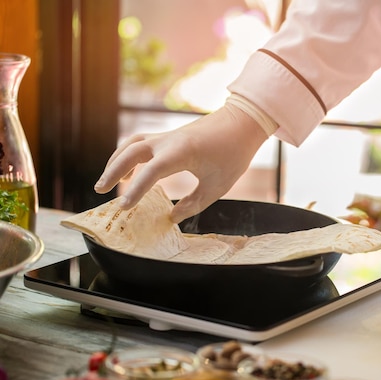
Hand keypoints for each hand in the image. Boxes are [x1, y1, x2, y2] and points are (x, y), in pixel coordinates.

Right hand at [94, 104, 267, 222]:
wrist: (242, 123)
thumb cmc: (233, 154)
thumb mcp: (217, 186)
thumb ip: (193, 204)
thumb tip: (171, 217)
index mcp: (181, 153)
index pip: (151, 172)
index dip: (135, 191)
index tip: (124, 208)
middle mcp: (168, 141)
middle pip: (130, 153)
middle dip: (112, 172)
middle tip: (100, 191)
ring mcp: (166, 136)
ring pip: (131, 145)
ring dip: (116, 161)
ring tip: (108, 182)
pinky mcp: (168, 135)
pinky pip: (140, 142)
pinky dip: (128, 155)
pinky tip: (128, 170)